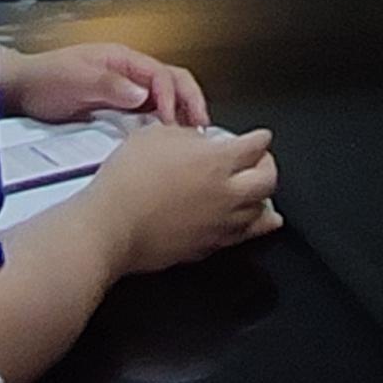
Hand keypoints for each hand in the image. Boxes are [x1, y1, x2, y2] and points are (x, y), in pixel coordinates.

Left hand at [7, 41, 209, 128]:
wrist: (21, 89)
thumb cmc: (44, 80)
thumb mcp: (75, 79)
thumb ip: (108, 84)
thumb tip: (142, 93)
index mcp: (122, 59)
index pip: (162, 75)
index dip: (173, 98)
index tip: (174, 124)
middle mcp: (128, 72)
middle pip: (173, 81)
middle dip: (191, 102)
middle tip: (202, 129)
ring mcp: (125, 88)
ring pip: (166, 96)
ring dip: (182, 113)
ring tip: (192, 138)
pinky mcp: (119, 106)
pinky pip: (151, 111)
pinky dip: (166, 123)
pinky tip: (168, 141)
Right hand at [88, 122, 281, 273]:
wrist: (113, 224)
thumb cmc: (129, 179)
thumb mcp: (157, 135)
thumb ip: (188, 136)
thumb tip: (200, 142)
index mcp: (218, 161)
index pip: (256, 146)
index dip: (260, 138)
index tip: (260, 136)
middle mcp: (227, 193)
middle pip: (268, 180)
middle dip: (268, 166)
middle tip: (261, 160)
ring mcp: (220, 224)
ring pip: (260, 212)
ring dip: (262, 197)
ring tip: (259, 191)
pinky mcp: (208, 247)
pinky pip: (242, 236)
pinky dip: (254, 226)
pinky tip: (257, 223)